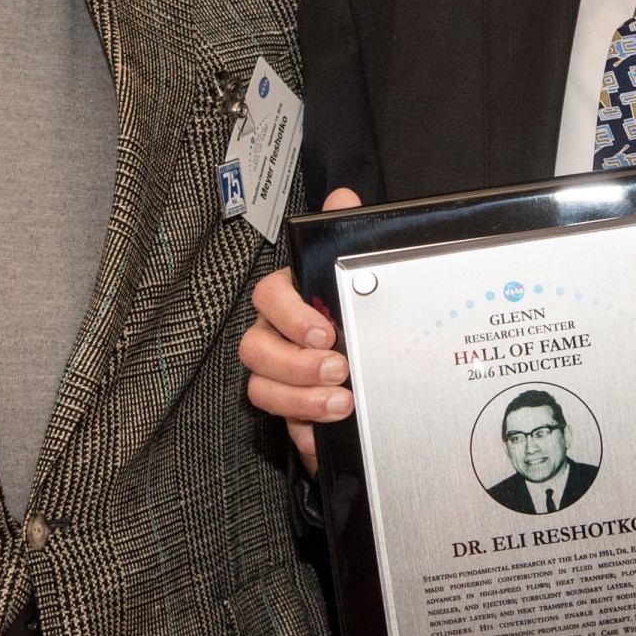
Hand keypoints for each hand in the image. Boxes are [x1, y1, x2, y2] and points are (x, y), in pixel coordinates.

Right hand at [242, 187, 362, 474]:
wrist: (379, 377)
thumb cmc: (357, 318)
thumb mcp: (356, 279)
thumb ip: (346, 238)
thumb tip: (342, 198)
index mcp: (289, 302)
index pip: (269, 298)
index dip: (291, 315)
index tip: (325, 331)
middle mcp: (274, 338)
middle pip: (256, 349)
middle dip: (295, 363)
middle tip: (337, 369)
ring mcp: (278, 378)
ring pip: (261, 388)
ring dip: (298, 399)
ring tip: (340, 403)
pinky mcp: (290, 414)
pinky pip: (284, 427)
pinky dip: (303, 433)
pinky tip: (323, 436)